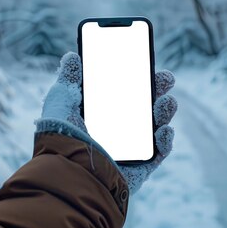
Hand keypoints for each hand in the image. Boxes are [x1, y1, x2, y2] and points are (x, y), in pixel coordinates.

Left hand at [40, 52, 177, 193]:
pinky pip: (159, 153)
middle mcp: (115, 134)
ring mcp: (129, 152)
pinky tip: (164, 129)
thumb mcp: (61, 102)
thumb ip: (68, 80)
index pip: (122, 94)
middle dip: (158, 91)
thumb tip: (72, 57)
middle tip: (166, 79)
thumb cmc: (60, 137)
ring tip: (166, 102)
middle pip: (144, 109)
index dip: (137, 78)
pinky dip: (166, 140)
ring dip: (165, 112)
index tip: (147, 63)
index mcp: (99, 118)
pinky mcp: (139, 169)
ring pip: (155, 128)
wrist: (69, 170)